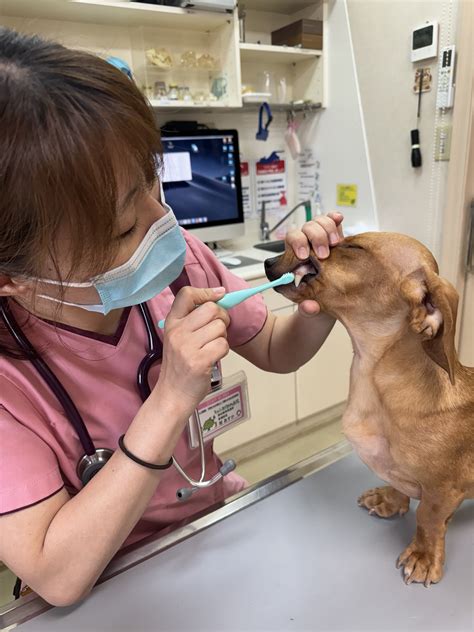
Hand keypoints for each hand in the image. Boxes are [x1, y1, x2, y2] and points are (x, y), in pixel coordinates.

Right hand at [156, 287, 229, 417]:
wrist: (172, 396)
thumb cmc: (180, 367)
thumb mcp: (178, 338)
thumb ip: (193, 320)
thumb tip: (219, 297)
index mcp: (171, 323)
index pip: (187, 294)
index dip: (206, 292)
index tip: (218, 295)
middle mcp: (177, 332)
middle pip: (211, 309)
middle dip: (222, 318)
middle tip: (218, 330)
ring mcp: (187, 347)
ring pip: (220, 327)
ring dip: (222, 338)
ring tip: (211, 348)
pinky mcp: (199, 361)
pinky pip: (223, 345)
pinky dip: (223, 352)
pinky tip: (213, 359)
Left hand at [286, 212, 343, 316]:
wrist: (331, 301)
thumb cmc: (316, 301)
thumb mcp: (311, 309)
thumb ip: (307, 309)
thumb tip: (308, 307)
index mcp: (295, 258)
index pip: (291, 240)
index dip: (297, 243)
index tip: (304, 255)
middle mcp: (307, 246)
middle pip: (305, 228)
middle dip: (315, 237)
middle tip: (324, 254)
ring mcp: (321, 240)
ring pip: (319, 222)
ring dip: (327, 229)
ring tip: (336, 243)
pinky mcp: (335, 238)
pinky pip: (333, 222)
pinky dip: (335, 219)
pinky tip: (339, 219)